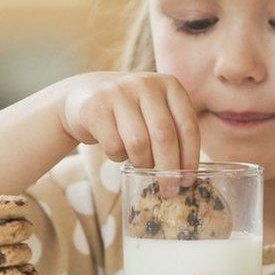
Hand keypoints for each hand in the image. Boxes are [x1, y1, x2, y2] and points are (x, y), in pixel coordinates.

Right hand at [55, 72, 200, 192]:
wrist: (84, 95)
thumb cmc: (131, 112)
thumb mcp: (156, 111)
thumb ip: (174, 131)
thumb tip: (187, 175)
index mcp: (169, 85)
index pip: (187, 125)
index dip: (190, 157)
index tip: (188, 180)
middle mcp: (146, 84)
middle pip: (165, 136)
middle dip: (169, 169)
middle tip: (169, 190)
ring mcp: (119, 92)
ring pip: (139, 143)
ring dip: (142, 163)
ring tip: (141, 165)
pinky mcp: (96, 107)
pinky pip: (114, 146)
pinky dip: (118, 157)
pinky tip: (117, 151)